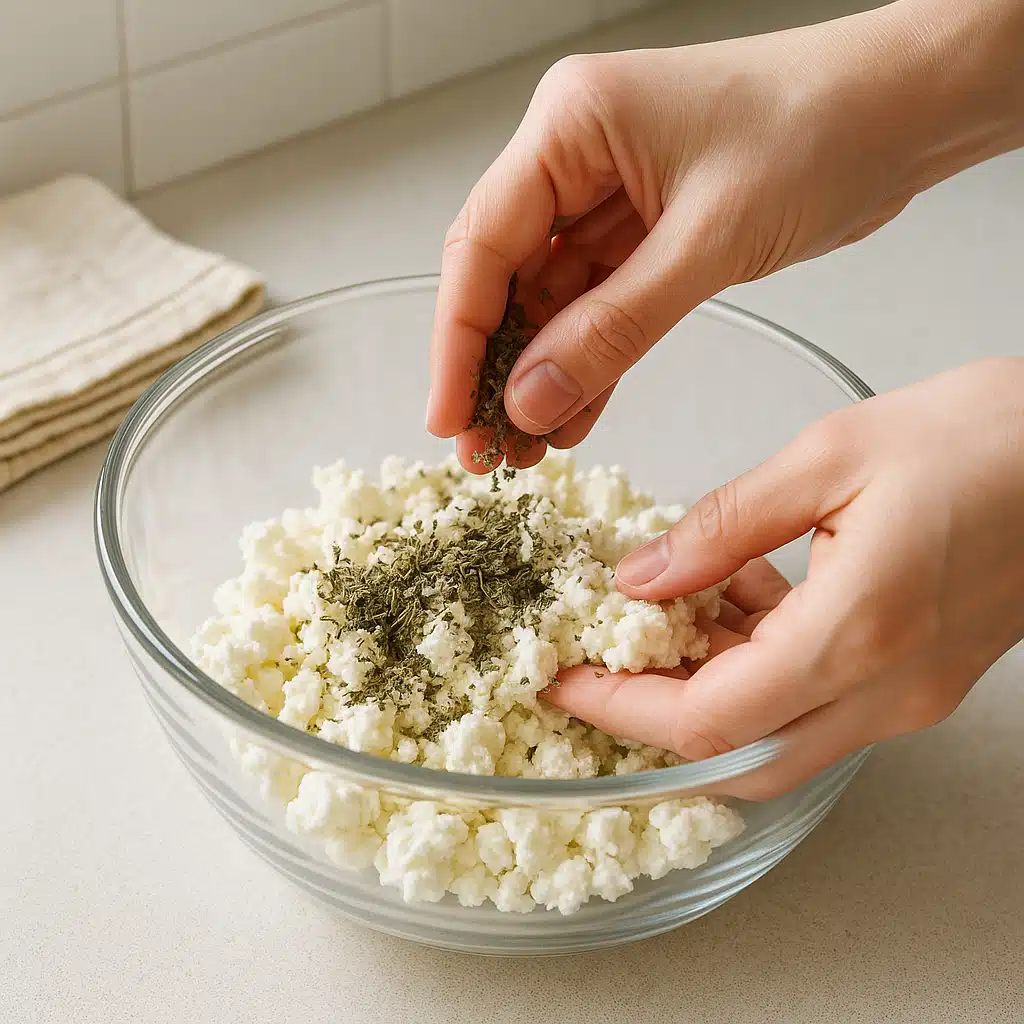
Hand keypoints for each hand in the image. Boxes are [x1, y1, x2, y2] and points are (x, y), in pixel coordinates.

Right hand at [426, 0, 1023, 470]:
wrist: (904, 111)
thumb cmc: (821, 129)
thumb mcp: (708, 241)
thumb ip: (613, 328)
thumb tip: (531, 399)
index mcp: (570, 126)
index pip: (483, 244)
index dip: (459, 340)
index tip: (450, 415)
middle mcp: (576, 157)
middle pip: (506, 277)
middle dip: (497, 368)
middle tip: (489, 448)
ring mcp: (608, 195)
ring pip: (550, 302)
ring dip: (542, 376)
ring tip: (530, 450)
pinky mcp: (646, 232)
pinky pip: (599, 308)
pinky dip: (590, 363)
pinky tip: (575, 418)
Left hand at [545, 359, 1023, 798]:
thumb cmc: (985, 438)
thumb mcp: (829, 457)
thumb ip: (723, 526)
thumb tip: (641, 576)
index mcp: (856, 634)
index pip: (704, 720)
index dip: (618, 708)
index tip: (561, 680)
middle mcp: (885, 691)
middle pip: (735, 757)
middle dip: (650, 721)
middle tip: (595, 664)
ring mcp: (908, 695)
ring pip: (773, 740)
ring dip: (704, 695)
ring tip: (663, 617)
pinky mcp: (919, 677)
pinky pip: (816, 705)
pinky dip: (758, 671)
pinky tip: (738, 598)